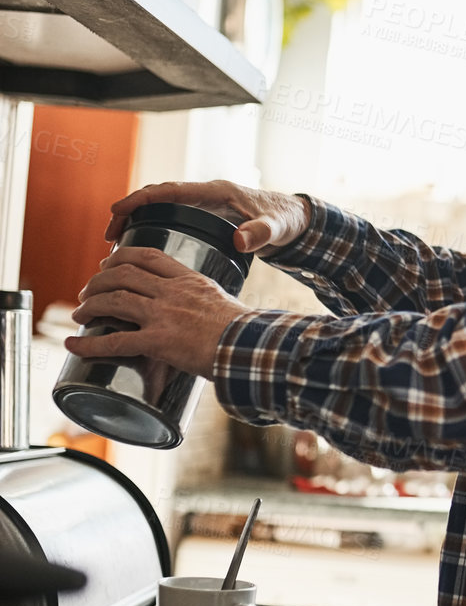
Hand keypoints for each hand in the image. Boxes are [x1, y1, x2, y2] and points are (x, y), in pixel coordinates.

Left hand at [65, 245, 252, 378]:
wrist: (252, 348)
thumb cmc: (244, 333)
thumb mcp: (224, 304)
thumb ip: (206, 303)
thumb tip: (202, 315)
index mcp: (190, 280)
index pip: (150, 256)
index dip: (123, 256)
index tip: (109, 263)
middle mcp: (173, 292)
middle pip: (124, 273)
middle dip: (99, 280)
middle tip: (88, 292)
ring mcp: (164, 315)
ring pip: (115, 299)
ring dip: (90, 305)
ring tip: (80, 313)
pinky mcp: (159, 341)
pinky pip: (116, 341)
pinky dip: (90, 344)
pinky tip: (74, 345)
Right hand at [106, 179, 311, 255]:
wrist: (297, 220)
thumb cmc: (287, 221)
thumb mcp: (276, 228)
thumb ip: (261, 234)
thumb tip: (241, 241)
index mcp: (216, 192)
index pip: (169, 191)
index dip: (141, 199)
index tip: (115, 210)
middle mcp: (207, 194)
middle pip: (158, 198)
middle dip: (130, 212)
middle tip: (108, 236)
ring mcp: (206, 203)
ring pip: (162, 207)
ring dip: (138, 220)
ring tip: (116, 244)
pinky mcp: (208, 214)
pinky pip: (173, 216)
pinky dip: (153, 225)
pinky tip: (143, 246)